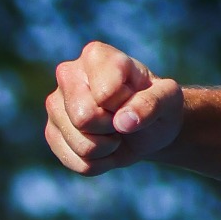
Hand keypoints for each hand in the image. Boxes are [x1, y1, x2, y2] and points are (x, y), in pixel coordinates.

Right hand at [44, 41, 183, 174]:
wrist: (147, 125)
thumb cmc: (157, 103)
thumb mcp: (168, 99)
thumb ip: (152, 104)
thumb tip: (123, 122)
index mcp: (96, 56)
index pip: (106, 93)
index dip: (127, 105)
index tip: (134, 98)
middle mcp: (68, 74)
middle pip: (83, 118)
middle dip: (113, 128)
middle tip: (123, 120)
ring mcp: (56, 104)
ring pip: (81, 144)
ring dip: (108, 148)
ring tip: (115, 133)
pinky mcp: (52, 132)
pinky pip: (77, 162)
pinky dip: (100, 163)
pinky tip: (105, 147)